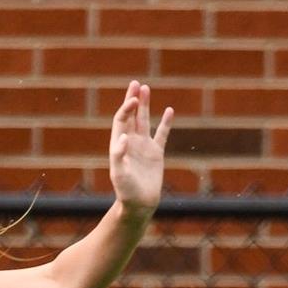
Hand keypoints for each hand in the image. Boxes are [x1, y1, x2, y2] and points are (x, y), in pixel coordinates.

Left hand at [109, 80, 171, 215]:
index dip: (127, 108)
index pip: (121, 120)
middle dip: (132, 100)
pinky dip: (165, 123)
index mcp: (118, 145)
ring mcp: (143, 147)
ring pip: (144, 121)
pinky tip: (169, 110)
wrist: (139, 204)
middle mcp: (130, 143)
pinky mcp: (156, 153)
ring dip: (145, 105)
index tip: (134, 99)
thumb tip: (123, 137)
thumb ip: (118, 155)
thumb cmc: (126, 191)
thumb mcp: (119, 174)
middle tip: (135, 83)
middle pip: (131, 116)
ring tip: (146, 88)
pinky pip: (161, 134)